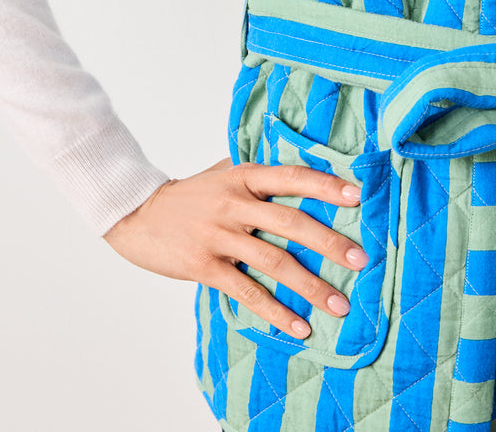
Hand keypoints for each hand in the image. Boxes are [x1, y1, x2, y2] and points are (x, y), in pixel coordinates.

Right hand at [103, 157, 366, 337]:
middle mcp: (234, 204)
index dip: (325, 185)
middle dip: (329, 242)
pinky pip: (246, 292)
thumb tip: (301, 169)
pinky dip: (275, 311)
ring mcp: (218, 236)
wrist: (135, 214)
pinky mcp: (204, 267)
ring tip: (339, 304)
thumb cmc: (189, 194)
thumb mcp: (222, 173)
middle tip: (361, 259)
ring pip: (273, 262)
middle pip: (290, 222)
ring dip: (310, 286)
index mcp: (243, 177)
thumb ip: (256, 174)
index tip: (357, 196)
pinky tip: (298, 326)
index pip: (291, 177)